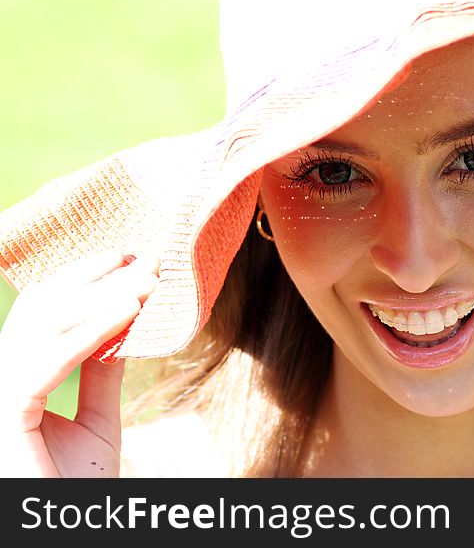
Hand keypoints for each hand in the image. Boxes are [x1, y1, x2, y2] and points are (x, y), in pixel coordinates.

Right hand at [0, 251, 158, 476]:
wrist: (70, 530)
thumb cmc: (78, 487)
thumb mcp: (97, 422)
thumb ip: (100, 374)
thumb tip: (119, 325)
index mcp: (13, 383)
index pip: (40, 317)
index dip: (82, 283)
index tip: (130, 262)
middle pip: (40, 312)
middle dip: (97, 281)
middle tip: (147, 262)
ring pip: (43, 328)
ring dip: (103, 299)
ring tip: (149, 283)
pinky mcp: (4, 415)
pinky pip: (46, 363)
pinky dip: (91, 332)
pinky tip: (128, 312)